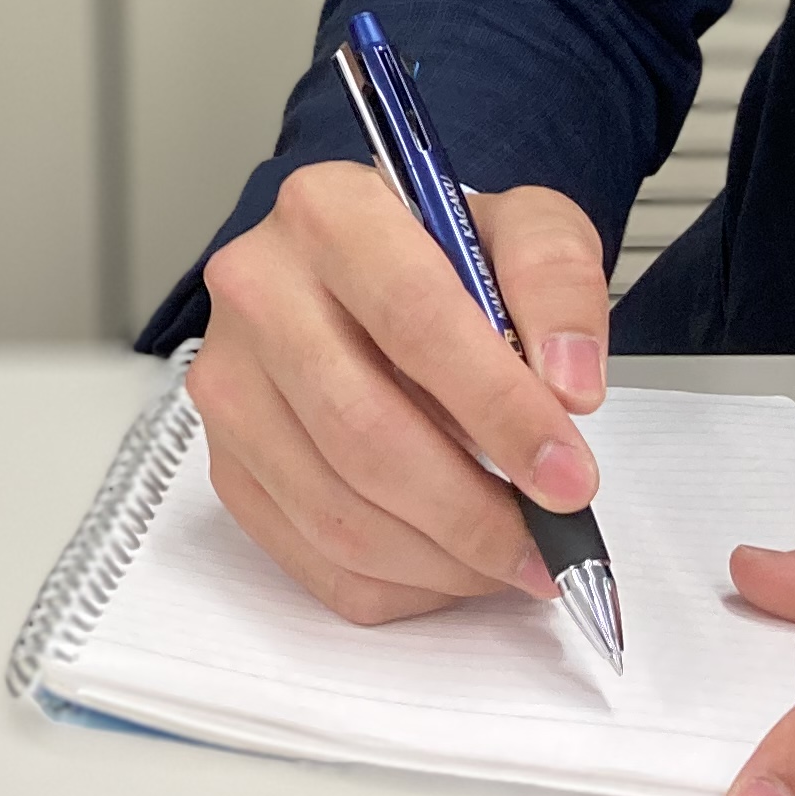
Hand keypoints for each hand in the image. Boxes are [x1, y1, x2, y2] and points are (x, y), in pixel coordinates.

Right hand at [184, 159, 614, 619]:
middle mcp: (256, 290)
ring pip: (336, 509)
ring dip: (443, 559)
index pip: (413, 319)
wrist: (368, 274)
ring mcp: (229, 382)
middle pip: (363, 431)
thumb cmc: (443, 257)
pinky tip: (454, 563)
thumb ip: (558, 282)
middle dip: (473, 510)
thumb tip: (567, 386)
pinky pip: (313, 555)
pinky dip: (400, 583)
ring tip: (514, 559)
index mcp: (328, 212)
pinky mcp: (227, 460)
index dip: (499, 410)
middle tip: (551, 543)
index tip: (568, 476)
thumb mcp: (522, 227)